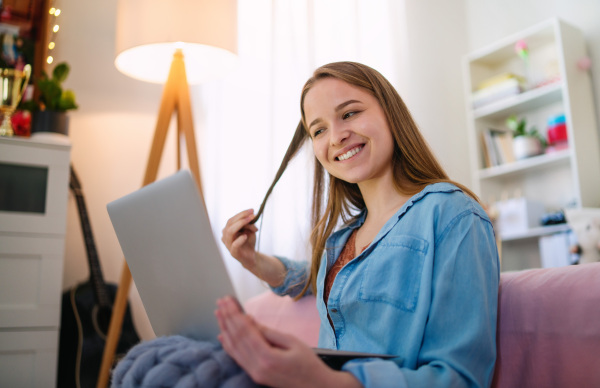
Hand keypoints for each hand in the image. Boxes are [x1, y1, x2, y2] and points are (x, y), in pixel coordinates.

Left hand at [215, 296, 361, 387]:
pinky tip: (222, 335)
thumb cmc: (309, 364)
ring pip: (234, 348)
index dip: (235, 314)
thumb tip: (249, 320)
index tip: (228, 300)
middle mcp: (257, 367)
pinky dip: (228, 345)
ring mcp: (255, 373)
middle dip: (227, 318)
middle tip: (221, 302)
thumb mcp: (292, 342)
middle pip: (236, 339)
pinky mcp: (256, 375)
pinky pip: (238, 358)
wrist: (316, 387)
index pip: (245, 331)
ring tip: (218, 313)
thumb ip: (269, 332)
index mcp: (267, 358)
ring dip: (225, 329)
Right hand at [221, 209, 258, 269]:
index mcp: (227, 229)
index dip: (241, 214)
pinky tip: (245, 236)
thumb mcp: (250, 231)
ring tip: (250, 222)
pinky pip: (234, 244)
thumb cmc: (248, 242)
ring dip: (241, 224)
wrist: (251, 256)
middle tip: (252, 215)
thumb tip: (251, 216)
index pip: (232, 219)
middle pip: (230, 223)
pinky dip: (240, 239)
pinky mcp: (233, 252)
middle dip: (241, 217)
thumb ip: (249, 224)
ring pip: (230, 232)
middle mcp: (225, 236)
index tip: (252, 210)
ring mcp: (228, 244)